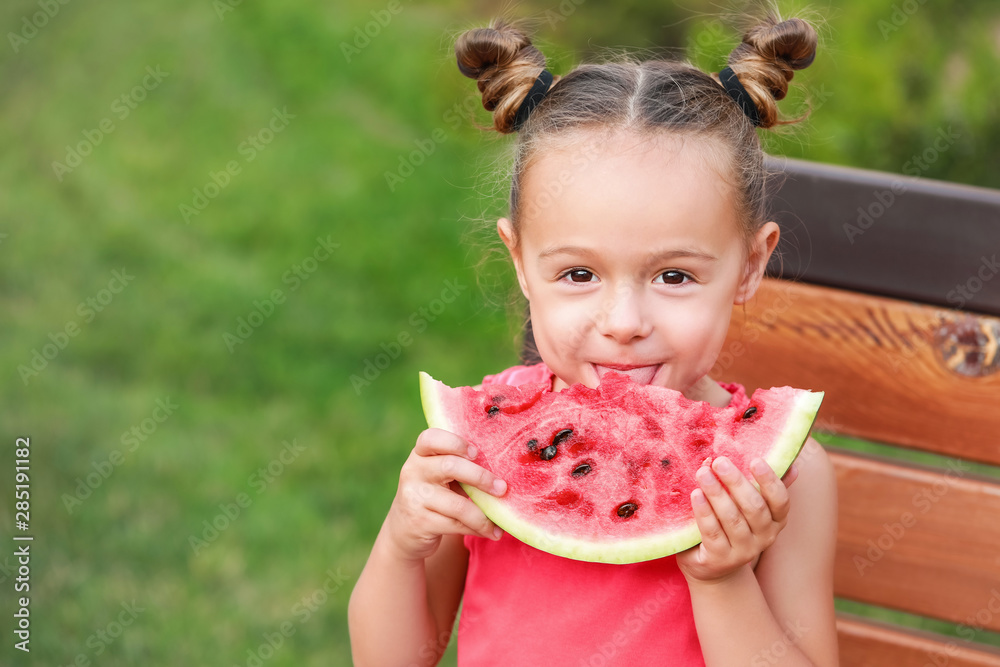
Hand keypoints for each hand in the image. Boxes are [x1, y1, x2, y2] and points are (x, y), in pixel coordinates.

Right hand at [384, 428, 506, 562]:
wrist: (404, 531)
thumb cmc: (433, 495)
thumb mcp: (437, 475)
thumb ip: (459, 465)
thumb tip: (503, 468)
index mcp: (420, 454)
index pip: (431, 438)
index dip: (456, 443)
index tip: (477, 453)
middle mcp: (413, 472)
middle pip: (450, 466)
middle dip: (481, 477)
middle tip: (502, 488)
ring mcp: (414, 498)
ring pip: (458, 505)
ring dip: (484, 515)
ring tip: (500, 521)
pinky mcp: (420, 522)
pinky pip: (457, 525)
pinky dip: (478, 529)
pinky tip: (491, 531)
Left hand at [676, 456, 797, 584]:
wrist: (712, 566)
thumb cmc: (731, 525)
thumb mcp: (749, 507)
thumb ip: (764, 487)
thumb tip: (791, 464)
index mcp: (776, 521)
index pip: (780, 500)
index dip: (770, 480)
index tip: (755, 460)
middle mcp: (765, 537)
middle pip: (754, 507)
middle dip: (736, 482)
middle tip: (719, 461)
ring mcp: (743, 551)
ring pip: (732, 519)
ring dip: (717, 493)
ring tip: (703, 472)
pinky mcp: (720, 558)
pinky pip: (713, 532)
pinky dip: (704, 512)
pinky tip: (695, 494)